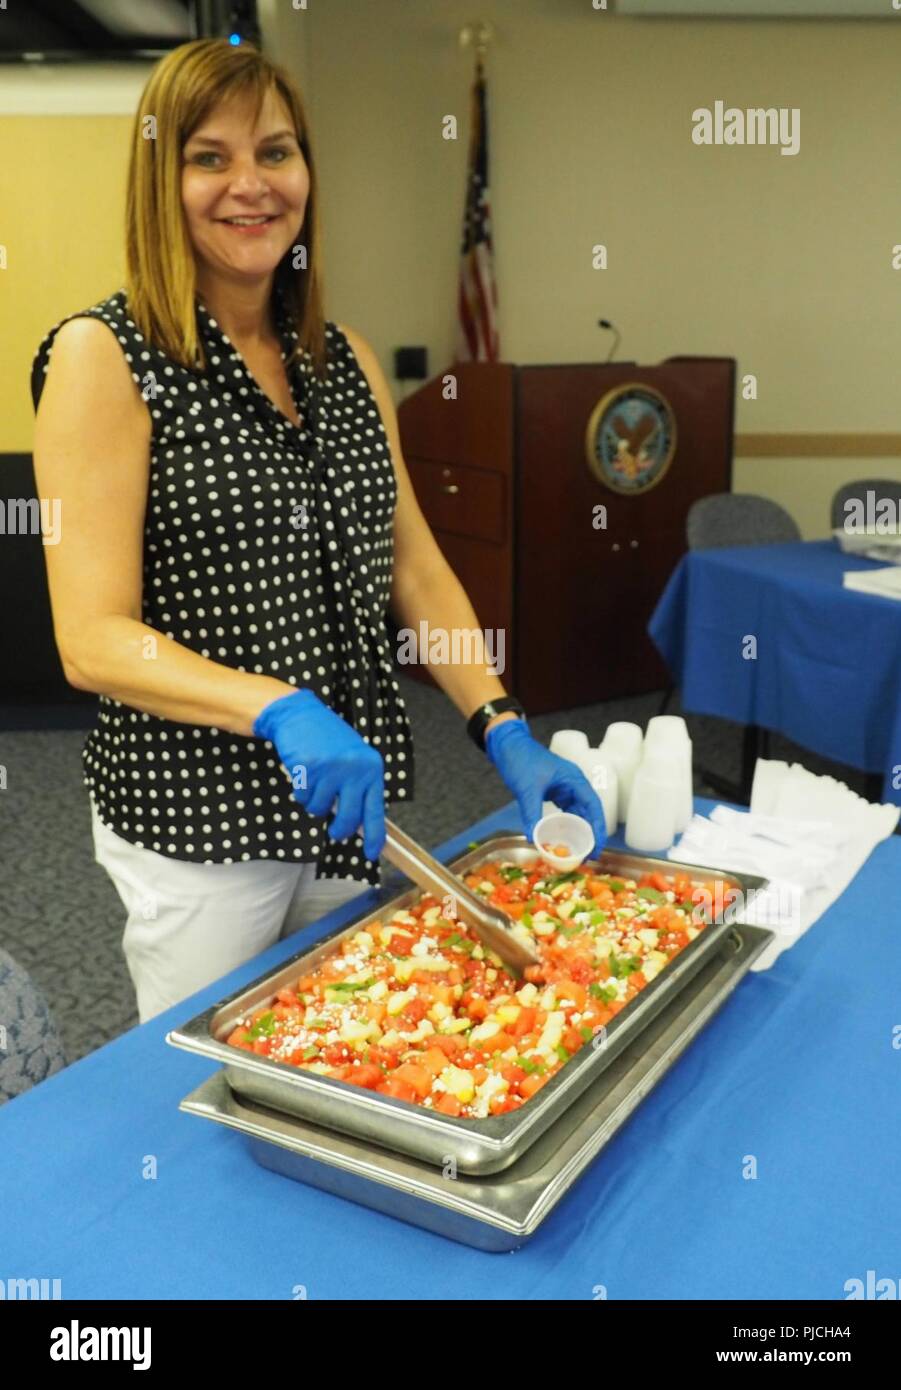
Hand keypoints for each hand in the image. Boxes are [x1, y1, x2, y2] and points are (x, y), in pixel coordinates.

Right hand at [253, 689, 385, 859]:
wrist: (299, 715)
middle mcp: (355, 769)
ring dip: (314, 803)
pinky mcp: (309, 768)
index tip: (372, 854)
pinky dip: (301, 792)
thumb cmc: (327, 740)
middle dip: (340, 831)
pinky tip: (303, 774)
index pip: (376, 810)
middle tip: (335, 833)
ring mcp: (332, 768)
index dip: (374, 836)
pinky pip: (304, 798)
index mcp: (371, 768)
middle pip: (348, 818)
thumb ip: (359, 788)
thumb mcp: (353, 760)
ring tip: (315, 782)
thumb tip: (362, 825)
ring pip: (321, 809)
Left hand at [484, 718, 607, 855]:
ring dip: (577, 830)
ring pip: (576, 813)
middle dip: (590, 834)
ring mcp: (563, 788)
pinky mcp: (553, 792)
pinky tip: (561, 837)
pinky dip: (564, 824)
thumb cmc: (520, 759)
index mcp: (574, 780)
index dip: (598, 827)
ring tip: (577, 850)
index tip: (597, 847)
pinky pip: (563, 812)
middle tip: (588, 855)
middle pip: (588, 812)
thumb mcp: (527, 788)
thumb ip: (531, 813)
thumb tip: (532, 838)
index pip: (593, 806)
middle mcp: (573, 785)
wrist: (507, 744)